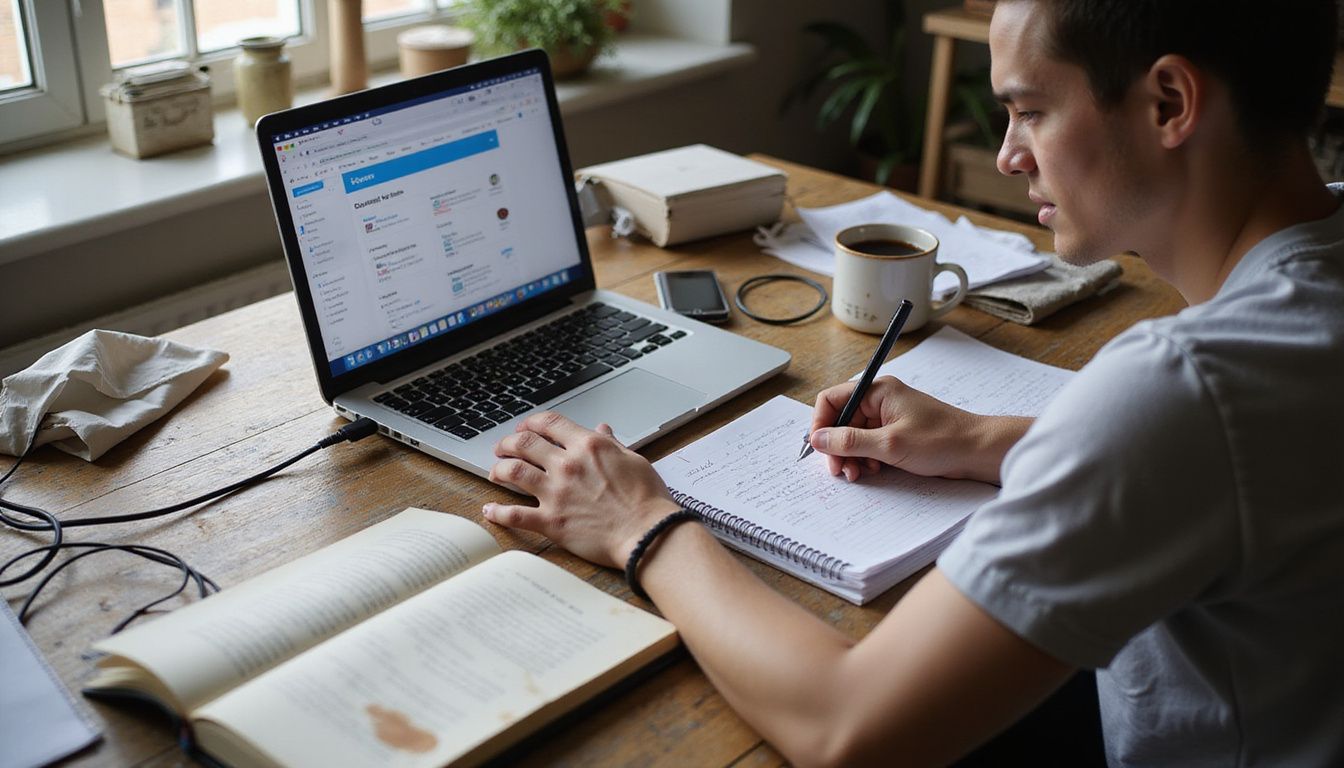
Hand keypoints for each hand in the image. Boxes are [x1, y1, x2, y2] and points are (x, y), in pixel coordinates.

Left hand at [484, 412, 681, 567]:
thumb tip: (602, 429)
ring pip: (513, 472)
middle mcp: (568, 465)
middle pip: (524, 443)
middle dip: (508, 443)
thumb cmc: (646, 499)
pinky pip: (515, 514)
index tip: (524, 427)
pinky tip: (489, 510)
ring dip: (499, 469)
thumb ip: (611, 443)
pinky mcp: (552, 521)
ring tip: (494, 472)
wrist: (647, 533)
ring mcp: (556, 493)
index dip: (531, 423)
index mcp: (588, 446)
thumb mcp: (633, 460)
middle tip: (502, 448)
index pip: (549, 423)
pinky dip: (498, 511)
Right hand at [809, 376, 1027, 483]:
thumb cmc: (941, 440)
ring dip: (851, 456)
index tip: (820, 448)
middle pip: (841, 420)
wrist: (977, 451)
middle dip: (837, 446)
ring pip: (854, 436)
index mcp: (877, 391)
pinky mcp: (896, 434)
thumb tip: (818, 439)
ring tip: (858, 474)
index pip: (832, 399)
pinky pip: (869, 445)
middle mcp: (880, 401)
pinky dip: (866, 459)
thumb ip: (850, 441)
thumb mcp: (890, 444)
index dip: (821, 423)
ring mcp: (888, 418)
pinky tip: (873, 470)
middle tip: (840, 470)